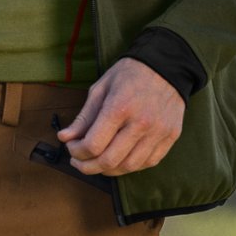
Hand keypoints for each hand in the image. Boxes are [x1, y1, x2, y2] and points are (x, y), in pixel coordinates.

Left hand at [57, 57, 184, 175]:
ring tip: (96, 162)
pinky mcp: (170, 137)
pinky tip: (119, 159)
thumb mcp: (100, 88)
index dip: (77, 152)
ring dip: (108, 170)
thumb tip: (65, 137)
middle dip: (87, 166)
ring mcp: (158, 132)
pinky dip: (130, 166)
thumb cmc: (129, 75)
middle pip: (109, 161)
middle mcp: (141, 123)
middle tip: (78, 161)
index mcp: (119, 107)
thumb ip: (83, 117)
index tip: (71, 147)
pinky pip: (148, 163)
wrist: (166, 66)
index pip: (93, 144)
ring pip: (129, 167)